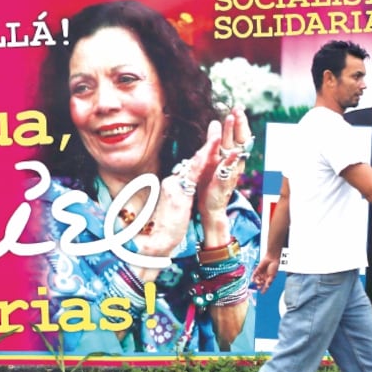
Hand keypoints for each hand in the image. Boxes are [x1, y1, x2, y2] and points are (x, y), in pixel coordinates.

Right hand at [137, 127, 219, 257]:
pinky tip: (210, 152)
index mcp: (172, 186)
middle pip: (192, 162)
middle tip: (216, 130)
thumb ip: (179, 197)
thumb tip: (183, 192)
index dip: (200, 155)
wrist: (155, 241)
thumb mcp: (174, 209)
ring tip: (217, 134)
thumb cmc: (164, 229)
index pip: (188, 168)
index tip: (209, 144)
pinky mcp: (179, 193)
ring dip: (207, 148)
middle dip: (206, 147)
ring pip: (193, 164)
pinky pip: (193, 174)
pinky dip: (203, 161)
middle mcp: (172, 182)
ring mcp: (174, 186)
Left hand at [195, 106, 253, 244]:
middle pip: (240, 139)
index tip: (237, 107)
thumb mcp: (211, 158)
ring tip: (232, 119)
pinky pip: (229, 169)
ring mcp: (231, 172)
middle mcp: (234, 162)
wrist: (210, 206)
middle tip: (238, 108)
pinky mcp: (224, 182)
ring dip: (235, 134)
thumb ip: (214, 142)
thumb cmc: (210, 182)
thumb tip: (215, 122)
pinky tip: (233, 150)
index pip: (237, 135)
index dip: (238, 121)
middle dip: (239, 123)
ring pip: (235, 150)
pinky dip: (232, 159)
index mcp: (230, 156)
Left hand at [252, 253, 279, 292]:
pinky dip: (253, 277)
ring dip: (256, 281)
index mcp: (269, 278)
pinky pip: (254, 274)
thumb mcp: (273, 275)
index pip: (266, 285)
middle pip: (261, 282)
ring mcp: (261, 273)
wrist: (272, 258)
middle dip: (259, 285)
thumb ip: (269, 281)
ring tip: (257, 282)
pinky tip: (252, 280)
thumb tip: (267, 286)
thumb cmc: (274, 266)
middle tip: (258, 287)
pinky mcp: (258, 269)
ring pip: (257, 279)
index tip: (262, 293)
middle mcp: (265, 276)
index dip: (264, 289)